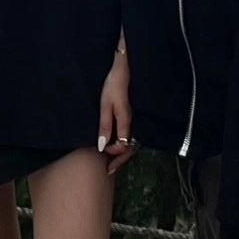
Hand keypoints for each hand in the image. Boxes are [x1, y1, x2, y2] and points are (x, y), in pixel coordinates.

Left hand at [98, 59, 136, 175]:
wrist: (125, 67)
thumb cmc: (113, 85)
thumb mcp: (105, 105)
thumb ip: (105, 126)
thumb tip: (102, 148)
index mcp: (127, 122)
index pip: (124, 147)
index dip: (114, 154)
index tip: (103, 154)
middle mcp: (135, 123)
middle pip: (130, 148)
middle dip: (120, 160)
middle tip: (108, 171)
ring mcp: (136, 119)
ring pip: (133, 142)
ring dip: (123, 153)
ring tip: (112, 161)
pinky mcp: (134, 115)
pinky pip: (132, 134)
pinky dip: (125, 143)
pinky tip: (117, 144)